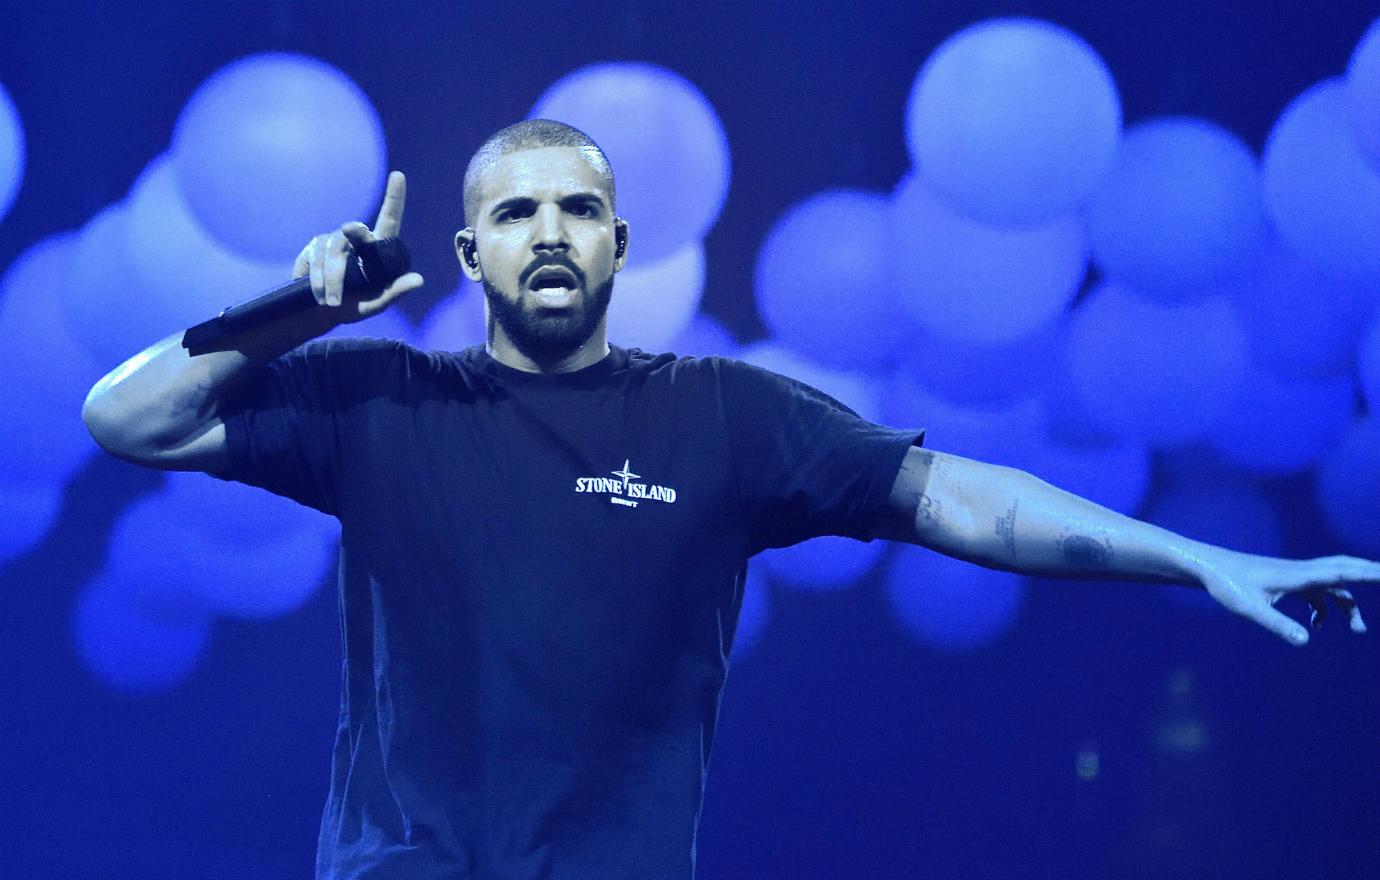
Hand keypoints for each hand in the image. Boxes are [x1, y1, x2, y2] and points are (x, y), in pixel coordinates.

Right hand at [292, 170, 424, 322]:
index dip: (394, 197)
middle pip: (353, 231)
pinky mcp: (312, 248)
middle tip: (348, 238)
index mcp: (379, 248)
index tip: (398, 175)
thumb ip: (396, 291)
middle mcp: (356, 239)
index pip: (389, 218)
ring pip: (330, 250)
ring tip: (331, 302)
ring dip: (329, 279)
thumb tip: (419, 280)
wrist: (324, 313)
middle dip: (351, 237)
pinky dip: (315, 279)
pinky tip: (316, 293)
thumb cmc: (357, 305)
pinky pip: (313, 258)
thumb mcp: (378, 303)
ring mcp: (332, 240)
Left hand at [1200, 551, 1376, 645]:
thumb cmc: (1227, 586)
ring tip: (1357, 630)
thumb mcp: (1251, 609)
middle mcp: (1301, 572)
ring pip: (1333, 585)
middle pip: (1345, 569)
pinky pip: (1317, 592)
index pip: (1342, 573)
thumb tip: (1306, 641)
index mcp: (1299, 576)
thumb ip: (1278, 625)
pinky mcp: (1286, 581)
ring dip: (1347, 604)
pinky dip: (1324, 607)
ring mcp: (1295, 576)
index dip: (1369, 574)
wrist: (1209, 569)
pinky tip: (1315, 627)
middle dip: (1369, 575)